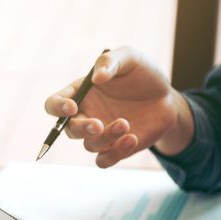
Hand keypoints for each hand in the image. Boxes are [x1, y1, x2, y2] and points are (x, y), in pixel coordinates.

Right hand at [44, 47, 194, 167]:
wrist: (166, 98)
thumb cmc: (143, 75)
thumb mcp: (129, 58)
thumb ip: (109, 61)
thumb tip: (96, 78)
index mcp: (80, 93)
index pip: (54, 104)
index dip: (57, 107)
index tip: (71, 107)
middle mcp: (86, 116)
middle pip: (69, 130)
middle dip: (81, 129)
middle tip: (98, 124)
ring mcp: (100, 135)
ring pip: (90, 145)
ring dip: (106, 138)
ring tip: (126, 123)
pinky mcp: (116, 149)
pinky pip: (103, 161)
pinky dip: (114, 154)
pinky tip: (132, 139)